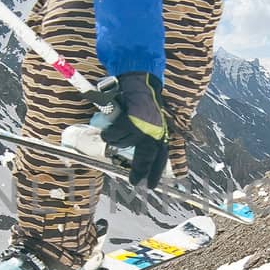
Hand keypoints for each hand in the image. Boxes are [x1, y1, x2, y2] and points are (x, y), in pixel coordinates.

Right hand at [100, 72, 169, 187]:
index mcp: (160, 133)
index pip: (160, 157)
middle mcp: (154, 133)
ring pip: (123, 144)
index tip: (150, 186)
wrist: (141, 83)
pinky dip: (109, 133)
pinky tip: (109, 129)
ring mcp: (142, 129)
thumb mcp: (151, 122)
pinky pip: (114, 136)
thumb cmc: (144, 102)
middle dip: (138, 171)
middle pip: (145, 159)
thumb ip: (146, 138)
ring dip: (115, 140)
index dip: (154, 172)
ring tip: (113, 132)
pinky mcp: (130, 123)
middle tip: (134, 182)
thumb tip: (139, 159)